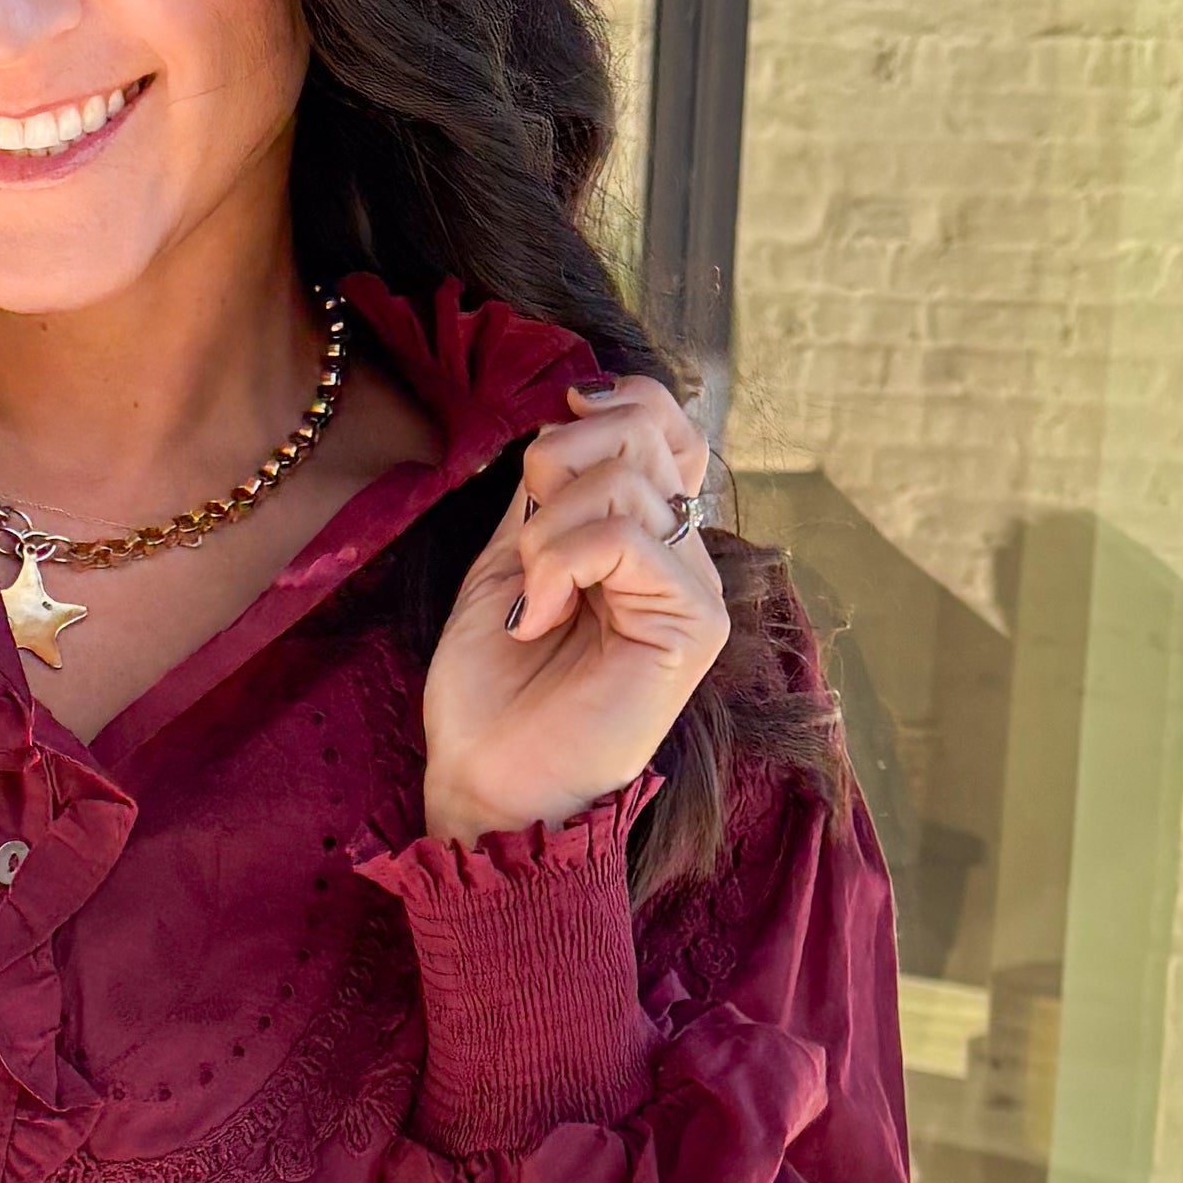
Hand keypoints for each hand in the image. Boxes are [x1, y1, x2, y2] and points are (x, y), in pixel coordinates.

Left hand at [418, 373, 727, 842]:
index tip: (554, 433)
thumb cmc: (490, 690)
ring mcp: (694, 586)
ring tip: (532, 599)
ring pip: (627, 480)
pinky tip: (539, 617)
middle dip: (558, 463)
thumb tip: (570, 411)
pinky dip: (560, 565)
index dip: (608, 401)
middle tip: (527, 545)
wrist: (487, 780)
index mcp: (641, 533)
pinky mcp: (695, 622)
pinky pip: (627, 536)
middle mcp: (680, 552)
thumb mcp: (508, 561)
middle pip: (644, 429)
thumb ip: (549, 494)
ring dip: (547, 532)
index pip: (660, 419)